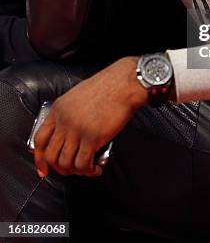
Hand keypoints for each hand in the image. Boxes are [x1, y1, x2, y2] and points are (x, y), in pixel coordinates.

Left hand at [33, 57, 146, 177]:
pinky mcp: (92, 137)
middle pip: (50, 155)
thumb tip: (69, 134)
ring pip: (65, 163)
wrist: (124, 84)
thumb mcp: (78, 96)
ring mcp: (77, 130)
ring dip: (75, 171)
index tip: (44, 169)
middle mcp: (64, 121)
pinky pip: (83, 164)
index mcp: (58, 109)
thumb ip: (68, 113)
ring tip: (86, 169)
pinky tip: (96, 169)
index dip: (40, 158)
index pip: (40, 139)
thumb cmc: (107, 86)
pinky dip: (88, 171)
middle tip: (70, 171)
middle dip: (59, 169)